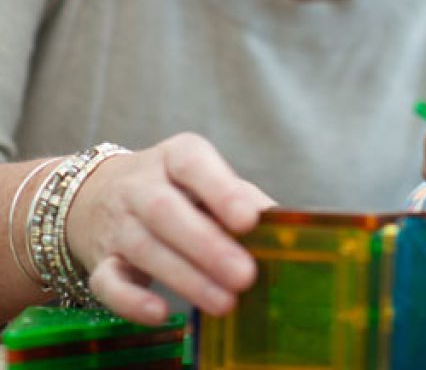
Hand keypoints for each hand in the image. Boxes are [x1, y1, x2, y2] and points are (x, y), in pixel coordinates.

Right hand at [64, 133, 274, 324]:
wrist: (96, 194)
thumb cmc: (173, 187)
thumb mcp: (206, 178)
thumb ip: (241, 196)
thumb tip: (283, 224)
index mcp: (175, 156)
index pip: (194, 163)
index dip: (221, 192)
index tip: (249, 221)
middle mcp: (140, 185)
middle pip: (167, 212)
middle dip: (208, 246)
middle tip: (246, 275)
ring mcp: (116, 223)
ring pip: (145, 249)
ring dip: (187, 279)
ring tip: (226, 302)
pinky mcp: (99, 261)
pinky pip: (107, 283)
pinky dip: (132, 301)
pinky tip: (162, 314)